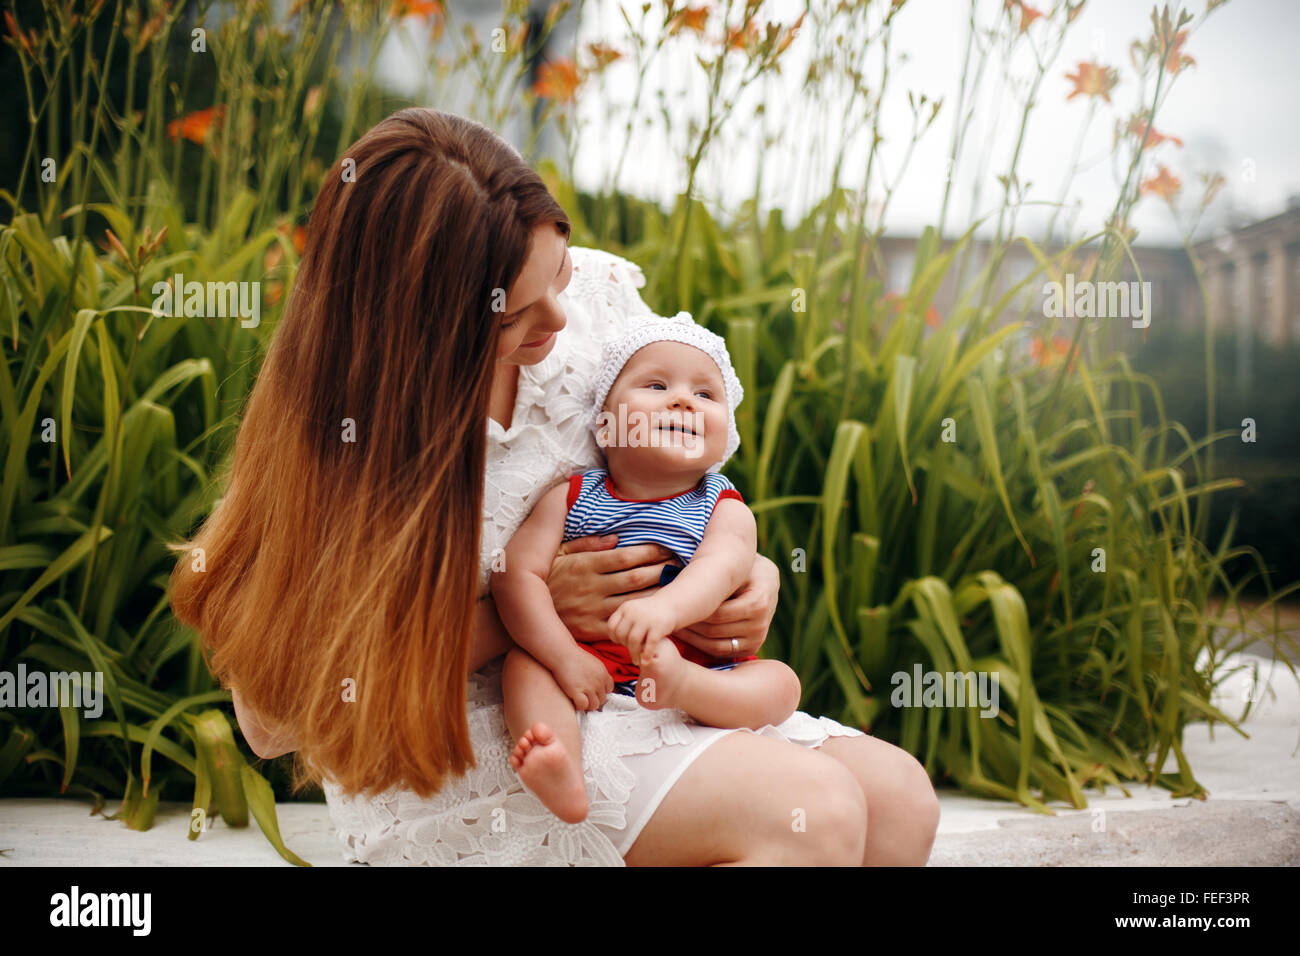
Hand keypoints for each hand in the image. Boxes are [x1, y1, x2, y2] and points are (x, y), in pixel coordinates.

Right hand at [546, 535, 678, 641]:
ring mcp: (592, 609)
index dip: (650, 551)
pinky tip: (654, 613)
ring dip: (657, 593)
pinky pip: (621, 623)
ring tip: (675, 586)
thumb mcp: (559, 553)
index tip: (666, 547)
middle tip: (678, 565)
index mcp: (584, 565)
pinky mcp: (591, 629)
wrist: (520, 612)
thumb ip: (587, 544)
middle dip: (661, 570)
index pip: (625, 556)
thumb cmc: (546, 577)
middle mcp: (590, 586)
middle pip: (635, 577)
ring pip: (633, 601)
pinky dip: (639, 618)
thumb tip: (616, 538)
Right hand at [551, 648, 614, 710]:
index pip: (609, 689)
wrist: (562, 653)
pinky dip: (579, 706)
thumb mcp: (593, 663)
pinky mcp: (577, 691)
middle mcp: (599, 681)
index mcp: (603, 673)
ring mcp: (589, 687)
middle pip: (602, 699)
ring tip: (580, 699)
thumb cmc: (574, 657)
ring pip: (594, 705)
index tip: (593, 692)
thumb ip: (598, 674)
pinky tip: (574, 700)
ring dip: (587, 705)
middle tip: (585, 697)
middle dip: (594, 699)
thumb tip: (597, 684)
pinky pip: (583, 705)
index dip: (601, 692)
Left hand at [608, 596, 678, 665]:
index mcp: (626, 608)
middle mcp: (634, 612)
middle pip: (622, 634)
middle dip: (624, 646)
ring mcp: (646, 619)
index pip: (612, 626)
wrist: (670, 605)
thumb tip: (614, 637)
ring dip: (633, 654)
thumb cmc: (649, 612)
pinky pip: (649, 644)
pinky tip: (646, 661)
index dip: (614, 637)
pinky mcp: (658, 626)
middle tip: (631, 651)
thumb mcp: (633, 610)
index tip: (621, 642)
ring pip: (633, 640)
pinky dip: (646, 655)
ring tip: (636, 661)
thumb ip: (623, 621)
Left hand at [673, 554, 778, 658]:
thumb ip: (717, 580)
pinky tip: (687, 636)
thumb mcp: (734, 569)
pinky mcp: (752, 649)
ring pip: (715, 646)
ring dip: (691, 638)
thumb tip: (683, 589)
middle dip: (688, 625)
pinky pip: (721, 653)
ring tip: (674, 628)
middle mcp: (760, 624)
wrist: (765, 580)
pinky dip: (701, 646)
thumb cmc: (744, 569)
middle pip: (714, 631)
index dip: (693, 612)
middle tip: (666, 620)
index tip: (673, 607)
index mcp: (757, 603)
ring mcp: (757, 639)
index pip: (717, 614)